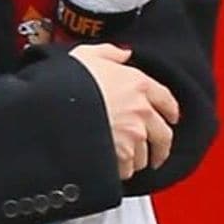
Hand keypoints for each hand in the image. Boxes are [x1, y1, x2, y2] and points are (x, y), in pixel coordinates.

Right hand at [71, 44, 179, 178]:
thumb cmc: (68, 79)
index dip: (170, 110)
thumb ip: (109, 53)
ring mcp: (133, 134)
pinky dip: (121, 170)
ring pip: (145, 155)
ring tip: (128, 161)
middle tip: (158, 152)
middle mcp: (141, 111)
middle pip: (164, 135)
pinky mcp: (120, 154)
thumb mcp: (87, 55)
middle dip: (162, 147)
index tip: (171, 117)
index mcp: (138, 84)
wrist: (53, 104)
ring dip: (138, 159)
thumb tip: (122, 53)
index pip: (167, 100)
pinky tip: (113, 167)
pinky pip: (127, 168)